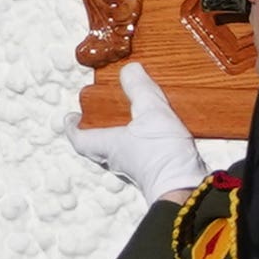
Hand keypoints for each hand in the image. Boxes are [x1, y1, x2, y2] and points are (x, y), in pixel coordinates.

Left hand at [70, 62, 205, 204]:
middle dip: (94, 133)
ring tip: (126, 123)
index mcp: (108, 145)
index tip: (70, 117)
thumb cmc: (163, 155)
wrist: (187, 189)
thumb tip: (129, 69)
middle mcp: (118, 160)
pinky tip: (154, 135)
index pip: (80, 139)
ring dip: (118, 140)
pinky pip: (139, 157)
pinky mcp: (154, 172)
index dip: (72, 128)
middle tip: (96, 119)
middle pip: (96, 148)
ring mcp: (136, 169)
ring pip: (117, 154)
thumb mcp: (151, 111)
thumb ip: (140, 88)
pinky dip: (140, 146)